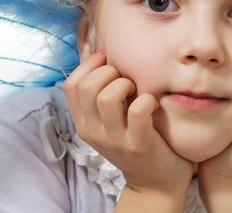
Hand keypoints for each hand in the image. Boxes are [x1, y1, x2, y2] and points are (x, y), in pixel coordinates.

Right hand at [63, 52, 192, 194]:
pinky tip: (152, 102)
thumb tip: (102, 55)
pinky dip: (146, 99)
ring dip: (125, 84)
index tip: (108, 60)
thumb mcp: (109, 122)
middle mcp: (92, 131)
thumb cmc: (133, 140)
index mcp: (83, 122)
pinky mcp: (138, 144)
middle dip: (108, 71)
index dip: (89, 65)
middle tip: (125, 78)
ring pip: (107, 97)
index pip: (70, 85)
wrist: (154, 181)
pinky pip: (137, 111)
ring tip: (137, 90)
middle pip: (86, 86)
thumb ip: (101, 96)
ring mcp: (114, 140)